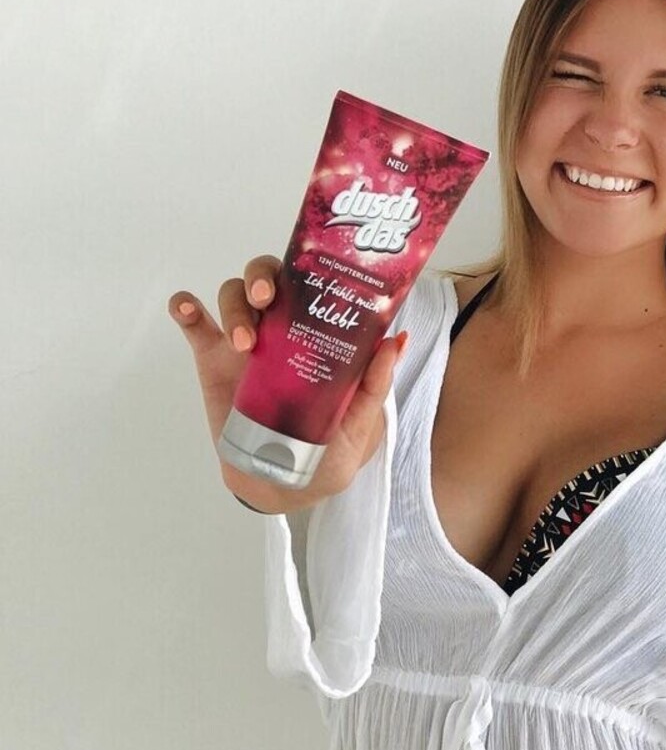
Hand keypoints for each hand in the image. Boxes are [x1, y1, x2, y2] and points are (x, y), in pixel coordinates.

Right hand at [168, 255, 406, 513]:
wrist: (288, 484)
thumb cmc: (330, 446)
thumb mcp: (361, 420)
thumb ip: (375, 383)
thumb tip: (396, 341)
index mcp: (315, 329)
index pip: (308, 280)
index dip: (304, 265)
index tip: (306, 274)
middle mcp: (280, 325)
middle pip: (265, 277)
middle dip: (262, 277)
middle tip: (268, 300)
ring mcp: (245, 342)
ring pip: (232, 296)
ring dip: (234, 305)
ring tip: (243, 340)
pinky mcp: (214, 363)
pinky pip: (195, 327)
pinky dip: (186, 309)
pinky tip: (185, 309)